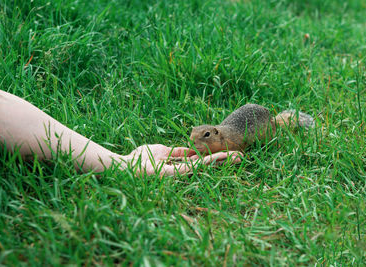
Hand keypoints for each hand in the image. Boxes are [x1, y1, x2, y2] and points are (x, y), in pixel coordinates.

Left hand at [124, 144, 241, 175]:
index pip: (199, 162)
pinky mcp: (176, 174)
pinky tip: (222, 158)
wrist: (126, 167)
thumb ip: (177, 152)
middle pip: (206, 166)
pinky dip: (210, 162)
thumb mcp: (161, 151)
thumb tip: (191, 150)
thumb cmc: (140, 160)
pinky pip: (196, 166)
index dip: (213, 158)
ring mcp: (180, 174)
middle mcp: (182, 172)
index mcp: (178, 166)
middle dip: (223, 162)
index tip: (227, 154)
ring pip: (205, 167)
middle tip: (240, 158)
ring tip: (237, 158)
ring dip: (221, 162)